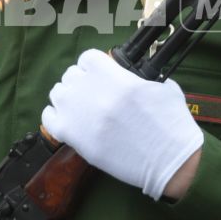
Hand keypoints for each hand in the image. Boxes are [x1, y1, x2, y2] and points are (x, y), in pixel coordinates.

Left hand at [41, 49, 203, 200]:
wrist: (169, 161)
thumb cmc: (171, 125)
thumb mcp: (163, 89)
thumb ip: (141, 78)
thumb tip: (130, 76)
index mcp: (116, 77)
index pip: (88, 58)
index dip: (94, 65)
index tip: (100, 74)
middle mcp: (94, 92)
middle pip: (71, 74)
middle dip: (82, 82)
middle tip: (93, 95)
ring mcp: (80, 114)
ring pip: (58, 93)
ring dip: (68, 98)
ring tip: (81, 109)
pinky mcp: (73, 137)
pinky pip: (49, 118)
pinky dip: (56, 117)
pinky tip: (69, 122)